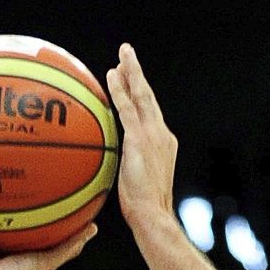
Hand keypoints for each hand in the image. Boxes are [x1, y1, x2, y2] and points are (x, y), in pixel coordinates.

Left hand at [103, 43, 175, 232]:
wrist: (154, 216)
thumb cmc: (144, 210)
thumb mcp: (136, 185)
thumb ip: (127, 169)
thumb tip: (107, 169)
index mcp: (161, 143)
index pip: (148, 113)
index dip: (139, 94)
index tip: (128, 79)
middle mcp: (161, 134)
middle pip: (148, 97)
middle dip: (137, 73)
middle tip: (127, 53)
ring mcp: (153, 135)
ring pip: (141, 95)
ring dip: (131, 72)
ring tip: (123, 53)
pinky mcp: (140, 139)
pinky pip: (127, 108)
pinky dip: (119, 90)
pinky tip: (110, 75)